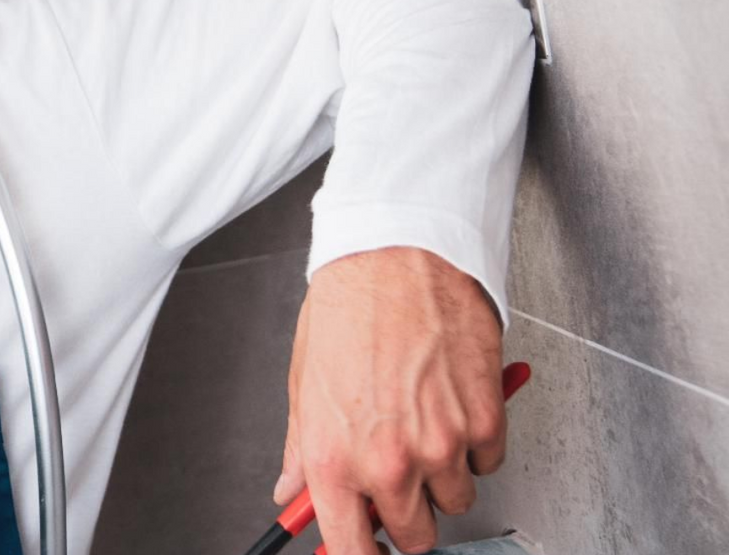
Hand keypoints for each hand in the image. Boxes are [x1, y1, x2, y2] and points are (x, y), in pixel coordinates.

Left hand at [274, 247, 506, 554]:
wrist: (395, 256)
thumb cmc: (347, 309)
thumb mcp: (304, 384)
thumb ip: (301, 451)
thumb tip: (292, 490)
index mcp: (333, 458)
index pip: (351, 549)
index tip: (365, 552)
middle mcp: (389, 460)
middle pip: (415, 536)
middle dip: (406, 512)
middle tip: (396, 474)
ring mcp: (441, 445)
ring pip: (456, 499)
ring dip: (443, 473)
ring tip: (421, 420)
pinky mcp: (486, 421)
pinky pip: (488, 462)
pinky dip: (475, 443)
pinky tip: (450, 403)